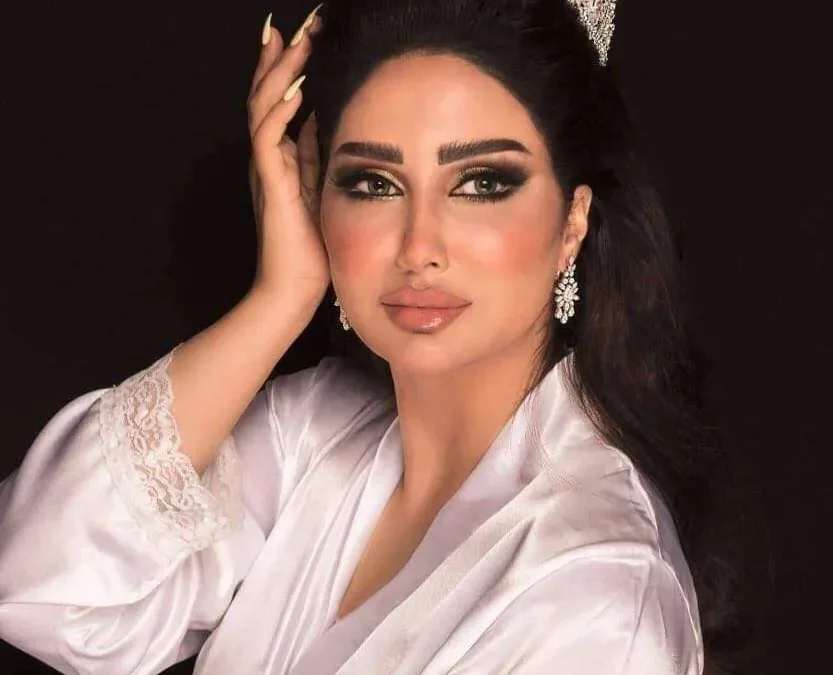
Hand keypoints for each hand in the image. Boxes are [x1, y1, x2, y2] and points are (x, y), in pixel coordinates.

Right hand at [247, 10, 328, 309]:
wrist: (294, 288)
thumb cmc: (311, 245)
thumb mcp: (317, 187)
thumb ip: (314, 154)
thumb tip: (321, 117)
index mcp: (280, 156)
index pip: (278, 99)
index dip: (287, 64)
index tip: (306, 32)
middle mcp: (267, 157)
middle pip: (266, 93)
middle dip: (282, 55)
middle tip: (301, 21)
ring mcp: (265, 169)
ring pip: (262, 107)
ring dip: (280, 71)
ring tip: (298, 39)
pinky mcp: (270, 185)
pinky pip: (268, 138)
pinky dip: (279, 109)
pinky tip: (294, 86)